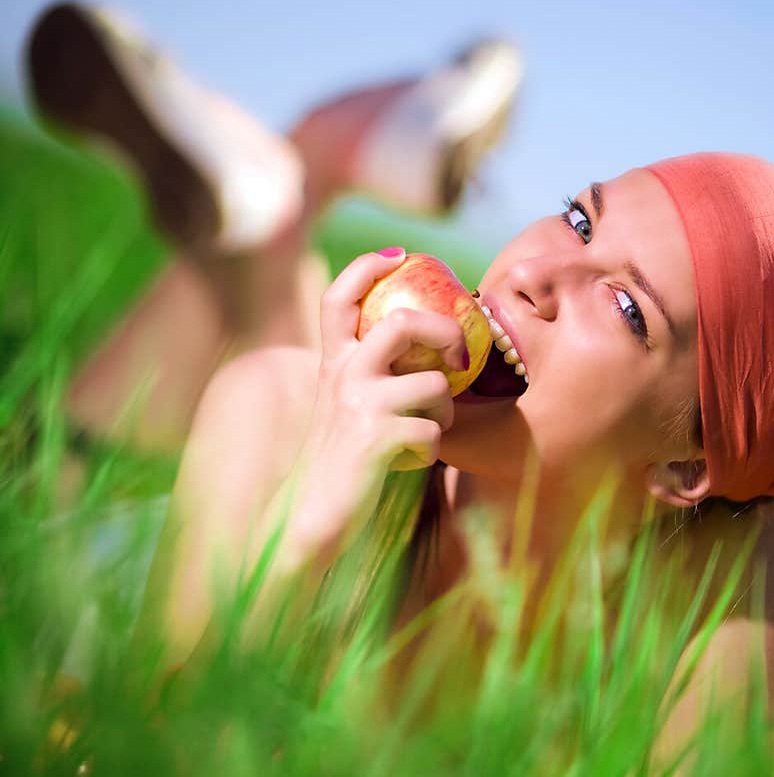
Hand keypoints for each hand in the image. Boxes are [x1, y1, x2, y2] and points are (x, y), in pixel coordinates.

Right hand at [290, 248, 467, 559]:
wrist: (310, 520)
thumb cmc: (340, 467)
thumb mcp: (344, 411)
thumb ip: (372, 379)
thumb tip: (429, 358)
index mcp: (332, 365)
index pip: (338, 298)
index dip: (366, 267)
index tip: (398, 256)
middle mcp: (342, 375)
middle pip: (402, 322)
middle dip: (443, 332)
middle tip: (460, 352)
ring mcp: (359, 403)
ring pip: (433, 386)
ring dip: (444, 412)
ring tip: (428, 432)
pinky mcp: (377, 436)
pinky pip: (433, 432)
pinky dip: (431, 451)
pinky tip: (410, 463)